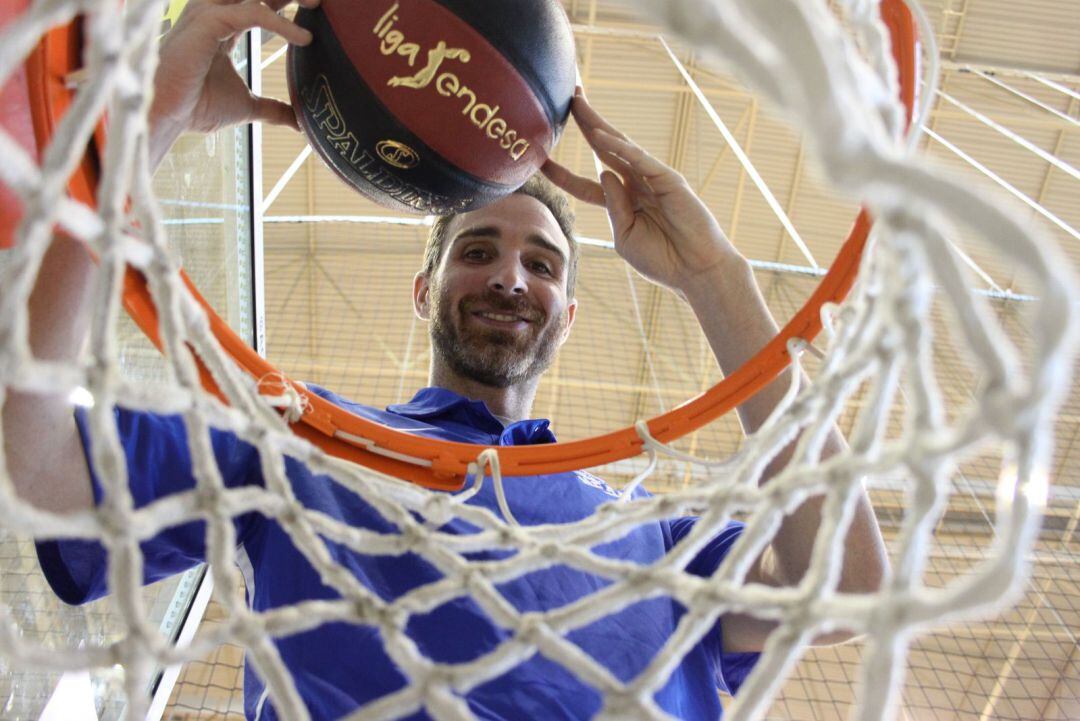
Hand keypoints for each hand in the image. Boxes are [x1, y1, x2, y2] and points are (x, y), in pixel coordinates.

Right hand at [149, 0, 318, 165]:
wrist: (167, 116)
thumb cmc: (196, 106)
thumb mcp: (247, 106)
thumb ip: (273, 109)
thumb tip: (299, 121)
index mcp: (223, 24)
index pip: (260, 0)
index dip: (286, 0)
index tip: (316, 8)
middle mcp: (214, 11)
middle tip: (320, 1)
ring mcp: (209, 13)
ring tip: (316, 4)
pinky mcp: (208, 22)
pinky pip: (252, 12)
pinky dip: (281, 24)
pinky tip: (304, 39)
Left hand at [542, 90, 743, 297]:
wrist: (696, 271)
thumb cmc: (662, 260)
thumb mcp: (625, 238)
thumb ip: (613, 208)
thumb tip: (603, 173)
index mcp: (620, 204)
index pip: (583, 184)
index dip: (561, 173)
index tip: (538, 161)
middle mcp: (634, 185)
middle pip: (602, 149)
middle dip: (584, 124)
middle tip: (566, 99)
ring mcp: (651, 179)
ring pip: (619, 145)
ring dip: (597, 124)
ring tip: (578, 103)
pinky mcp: (668, 179)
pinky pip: (639, 159)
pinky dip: (620, 147)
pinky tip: (600, 135)